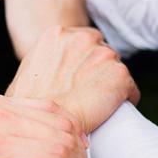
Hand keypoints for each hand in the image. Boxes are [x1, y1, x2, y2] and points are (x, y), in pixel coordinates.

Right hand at [7, 27, 140, 132]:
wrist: (47, 123)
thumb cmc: (31, 104)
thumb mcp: (26, 71)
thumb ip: (43, 59)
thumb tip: (50, 68)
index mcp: (57, 34)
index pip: (83, 41)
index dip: (82, 61)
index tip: (79, 77)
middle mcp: (83, 38)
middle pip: (102, 51)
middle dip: (98, 70)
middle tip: (88, 91)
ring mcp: (104, 54)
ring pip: (116, 69)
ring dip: (110, 84)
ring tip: (96, 104)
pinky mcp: (121, 75)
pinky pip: (131, 89)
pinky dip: (124, 100)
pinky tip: (109, 112)